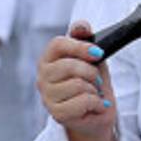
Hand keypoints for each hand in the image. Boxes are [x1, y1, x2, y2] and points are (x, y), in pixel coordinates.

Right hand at [37, 21, 116, 140]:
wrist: (98, 112)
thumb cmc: (93, 82)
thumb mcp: (92, 56)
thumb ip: (85, 39)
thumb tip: (81, 26)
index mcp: (48, 59)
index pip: (58, 44)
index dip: (80, 47)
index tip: (98, 53)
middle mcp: (42, 78)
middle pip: (70, 66)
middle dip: (92, 73)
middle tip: (97, 80)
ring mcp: (47, 97)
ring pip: (78, 84)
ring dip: (95, 90)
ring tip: (93, 94)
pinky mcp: (57, 114)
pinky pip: (83, 101)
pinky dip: (97, 103)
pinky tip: (95, 105)